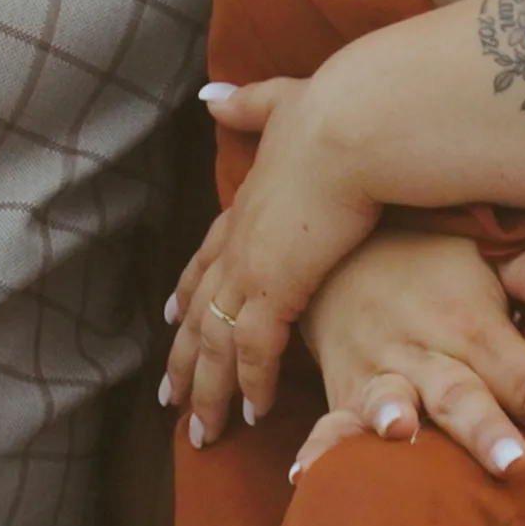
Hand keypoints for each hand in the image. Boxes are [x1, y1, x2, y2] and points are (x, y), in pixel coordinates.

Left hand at [163, 78, 379, 443]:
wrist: (354, 124)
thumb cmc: (334, 111)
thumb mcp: (285, 102)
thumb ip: (249, 103)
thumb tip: (211, 94)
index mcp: (244, 204)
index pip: (205, 258)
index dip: (188, 291)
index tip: (172, 319)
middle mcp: (238, 240)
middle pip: (198, 311)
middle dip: (184, 359)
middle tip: (170, 399)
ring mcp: (251, 266)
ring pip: (216, 343)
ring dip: (209, 390)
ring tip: (203, 432)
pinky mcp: (277, 287)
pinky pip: (254, 350)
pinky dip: (252, 383)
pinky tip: (254, 412)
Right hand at [274, 231, 524, 491]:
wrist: (337, 239)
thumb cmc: (428, 253)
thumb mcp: (484, 247)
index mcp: (475, 325)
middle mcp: (426, 351)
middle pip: (463, 396)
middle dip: (485, 432)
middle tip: (515, 466)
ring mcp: (378, 372)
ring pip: (390, 401)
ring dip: (394, 421)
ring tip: (402, 437)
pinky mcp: (339, 388)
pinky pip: (327, 419)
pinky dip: (320, 446)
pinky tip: (308, 474)